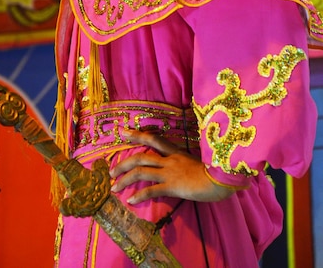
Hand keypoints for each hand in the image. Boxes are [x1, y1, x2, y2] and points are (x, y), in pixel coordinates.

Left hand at [110, 129, 234, 204]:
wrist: (223, 180)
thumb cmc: (214, 172)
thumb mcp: (197, 163)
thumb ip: (185, 163)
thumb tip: (180, 167)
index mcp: (176, 152)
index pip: (153, 138)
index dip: (137, 134)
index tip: (122, 132)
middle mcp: (170, 159)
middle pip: (141, 156)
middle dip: (123, 162)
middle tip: (110, 170)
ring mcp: (170, 172)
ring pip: (141, 171)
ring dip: (125, 178)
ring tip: (114, 187)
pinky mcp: (173, 186)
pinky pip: (152, 190)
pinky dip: (140, 195)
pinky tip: (131, 201)